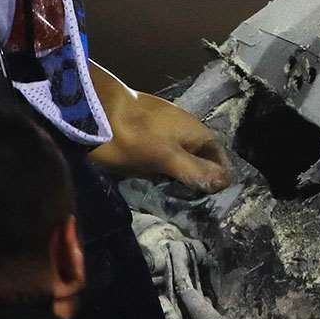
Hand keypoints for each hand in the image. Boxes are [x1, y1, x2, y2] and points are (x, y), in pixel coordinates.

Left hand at [89, 93, 233, 191]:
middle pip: (201, 163)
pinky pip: (161, 160)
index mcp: (198, 133)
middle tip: (188, 206)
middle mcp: (186, 132)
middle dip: (196, 183)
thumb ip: (196, 171)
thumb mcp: (167, 157)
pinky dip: (160, 173)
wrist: (94, 111)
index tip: (209, 204)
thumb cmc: (135, 136)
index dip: (218, 181)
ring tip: (170, 200)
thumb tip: (225, 183)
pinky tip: (152, 186)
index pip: (221, 161)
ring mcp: (164, 134)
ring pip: (180, 163)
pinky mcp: (145, 140)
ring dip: (176, 180)